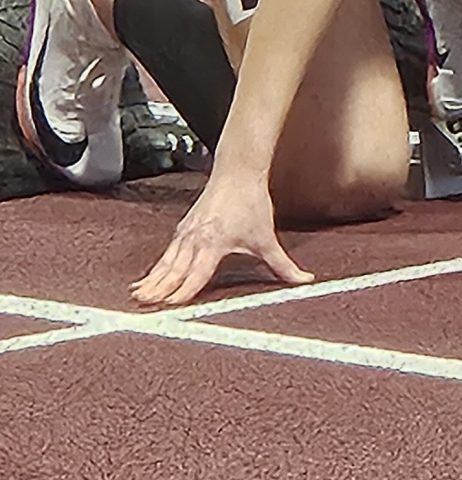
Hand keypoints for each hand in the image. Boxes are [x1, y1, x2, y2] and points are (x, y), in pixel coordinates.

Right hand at [132, 174, 310, 308]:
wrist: (237, 173)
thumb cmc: (250, 203)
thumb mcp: (266, 238)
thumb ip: (282, 264)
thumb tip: (304, 280)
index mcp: (214, 243)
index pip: (197, 274)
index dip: (185, 290)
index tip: (172, 306)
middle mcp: (195, 239)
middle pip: (174, 270)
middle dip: (159, 289)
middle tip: (144, 306)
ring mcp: (186, 234)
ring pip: (166, 262)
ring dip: (152, 280)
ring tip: (138, 296)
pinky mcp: (183, 229)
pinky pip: (167, 254)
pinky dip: (156, 268)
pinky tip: (146, 279)